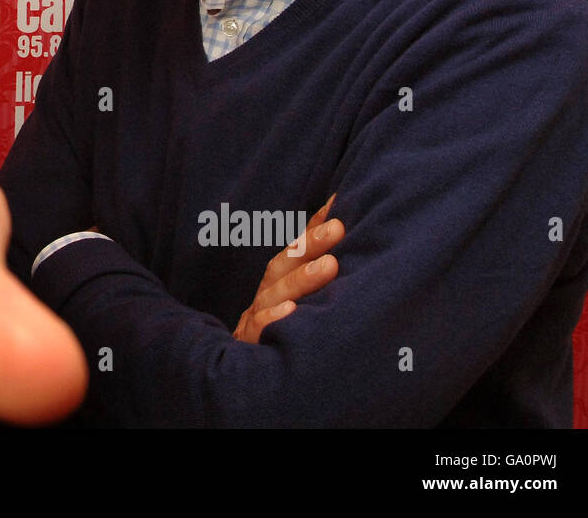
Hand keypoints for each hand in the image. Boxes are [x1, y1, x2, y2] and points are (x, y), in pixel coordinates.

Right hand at [232, 193, 343, 342]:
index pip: (295, 251)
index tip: (339, 209)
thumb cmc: (284, 332)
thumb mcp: (299, 299)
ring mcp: (255, 320)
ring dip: (301, 279)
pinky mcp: (251, 346)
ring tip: (330, 265)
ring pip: (273, 295)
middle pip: (282, 266)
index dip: (314, 228)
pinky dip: (272, 319)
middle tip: (338, 228)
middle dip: (310, 245)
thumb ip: (315, 262)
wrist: (248, 378)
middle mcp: (266, 297)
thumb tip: (337, 217)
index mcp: (278, 284)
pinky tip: (290, 312)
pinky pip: (258, 330)